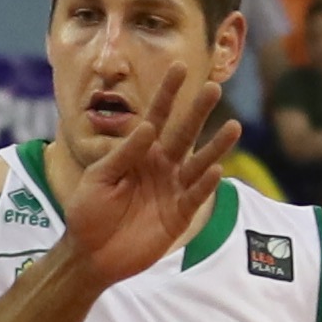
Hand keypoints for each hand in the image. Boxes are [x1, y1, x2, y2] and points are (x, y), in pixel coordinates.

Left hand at [53, 66, 240, 288]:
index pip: (157, 116)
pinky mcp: (179, 214)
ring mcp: (172, 188)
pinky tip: (217, 168)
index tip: (180, 67)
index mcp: (140, 152)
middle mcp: (161, 165)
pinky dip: (205, 183)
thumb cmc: (88, 212)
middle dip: (198, 112)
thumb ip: (125, 153)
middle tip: (214, 88)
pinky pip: (195, 195)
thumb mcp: (99, 178)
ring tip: (233, 126)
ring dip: (216, 146)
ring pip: (198, 163)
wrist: (90, 254)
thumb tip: (149, 127)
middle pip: (184, 133)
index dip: (168, 93)